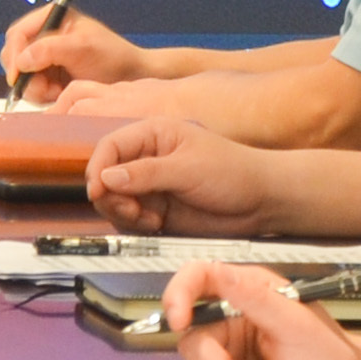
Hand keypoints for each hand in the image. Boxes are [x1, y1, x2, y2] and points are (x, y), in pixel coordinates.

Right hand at [0, 6, 148, 95]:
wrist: (131, 78)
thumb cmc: (113, 57)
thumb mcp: (82, 48)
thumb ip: (49, 49)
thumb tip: (21, 61)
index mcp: (51, 17)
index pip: (17, 34)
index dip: (15, 54)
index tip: (19, 75)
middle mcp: (44, 35)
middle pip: (14, 55)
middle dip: (26, 75)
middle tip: (45, 88)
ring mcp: (45, 57)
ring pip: (21, 75)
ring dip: (36, 88)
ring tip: (58, 91)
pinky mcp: (48, 75)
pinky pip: (31, 87)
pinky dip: (42, 94)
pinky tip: (60, 93)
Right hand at [83, 116, 275, 234]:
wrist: (262, 202)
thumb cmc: (234, 173)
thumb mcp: (187, 168)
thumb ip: (145, 173)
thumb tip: (106, 177)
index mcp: (153, 135)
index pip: (109, 147)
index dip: (98, 168)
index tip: (98, 191)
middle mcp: (146, 158)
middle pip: (105, 175)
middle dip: (111, 196)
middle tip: (131, 210)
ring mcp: (150, 185)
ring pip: (113, 199)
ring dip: (123, 212)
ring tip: (148, 218)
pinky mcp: (156, 209)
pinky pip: (128, 218)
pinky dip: (135, 224)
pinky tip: (156, 224)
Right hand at [166, 271, 360, 359]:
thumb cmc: (327, 354)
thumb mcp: (296, 323)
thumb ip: (256, 299)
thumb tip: (219, 274)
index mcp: (244, 291)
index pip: (195, 277)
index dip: (177, 294)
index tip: (179, 322)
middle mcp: (226, 318)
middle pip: (192, 342)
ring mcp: (222, 352)